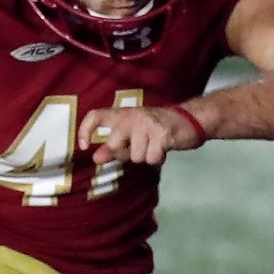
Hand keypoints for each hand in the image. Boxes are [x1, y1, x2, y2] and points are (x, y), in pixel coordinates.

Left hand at [76, 103, 204, 167]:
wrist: (190, 119)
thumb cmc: (157, 129)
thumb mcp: (133, 135)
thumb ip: (114, 147)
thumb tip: (95, 158)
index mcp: (122, 114)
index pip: (96, 116)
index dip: (85, 130)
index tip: (84, 146)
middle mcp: (132, 116)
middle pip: (114, 144)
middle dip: (125, 153)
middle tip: (140, 147)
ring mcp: (147, 124)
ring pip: (135, 156)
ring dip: (145, 157)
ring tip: (154, 146)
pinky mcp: (162, 134)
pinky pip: (151, 158)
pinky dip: (157, 159)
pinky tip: (163, 149)